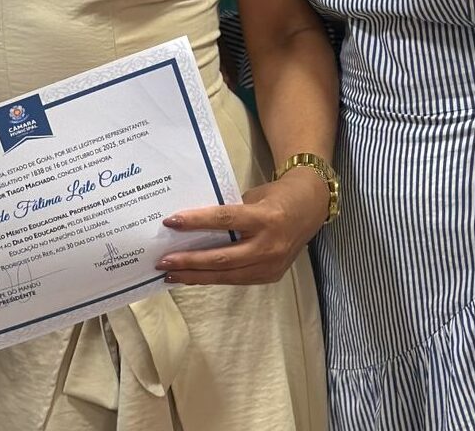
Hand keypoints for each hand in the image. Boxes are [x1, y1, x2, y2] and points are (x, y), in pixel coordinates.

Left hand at [154, 166, 328, 284]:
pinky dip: (214, 278)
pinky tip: (194, 277)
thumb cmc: (277, 195)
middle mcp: (269, 245)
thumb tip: (194, 224)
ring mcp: (272, 265)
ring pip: (227, 274)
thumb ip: (230, 212)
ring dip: (197, 275)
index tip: (170, 222)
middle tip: (163, 261)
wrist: (311, 207)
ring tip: (171, 274)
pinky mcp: (271, 276)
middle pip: (222, 257)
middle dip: (190, 261)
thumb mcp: (253, 196)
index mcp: (265, 218)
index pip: (224, 220)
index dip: (196, 222)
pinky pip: (237, 279)